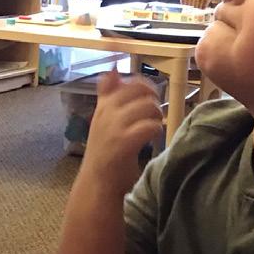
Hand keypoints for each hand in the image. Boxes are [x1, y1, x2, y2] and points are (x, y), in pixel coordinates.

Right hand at [81, 70, 162, 193]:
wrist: (97, 185)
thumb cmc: (105, 154)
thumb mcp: (104, 119)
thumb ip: (108, 95)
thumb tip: (112, 68)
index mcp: (103, 106)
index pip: (120, 80)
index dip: (140, 84)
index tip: (147, 96)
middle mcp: (106, 113)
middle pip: (137, 89)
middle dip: (152, 98)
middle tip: (154, 112)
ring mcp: (114, 128)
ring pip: (147, 107)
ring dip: (156, 115)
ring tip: (154, 126)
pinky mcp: (124, 143)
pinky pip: (149, 126)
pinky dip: (155, 130)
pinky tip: (153, 138)